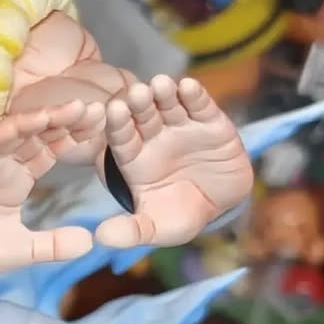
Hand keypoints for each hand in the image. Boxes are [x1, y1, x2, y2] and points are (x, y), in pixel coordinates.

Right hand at [0, 101, 102, 275]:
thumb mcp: (19, 250)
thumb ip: (52, 246)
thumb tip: (89, 243)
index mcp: (19, 176)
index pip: (54, 148)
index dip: (79, 137)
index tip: (109, 129)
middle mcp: (5, 161)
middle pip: (44, 132)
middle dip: (73, 121)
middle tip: (106, 109)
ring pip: (22, 129)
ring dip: (49, 117)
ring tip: (80, 108)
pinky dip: (14, 127)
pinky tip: (37, 119)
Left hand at [94, 75, 252, 251]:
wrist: (223, 208)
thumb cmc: (181, 215)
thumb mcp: (157, 228)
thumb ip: (132, 231)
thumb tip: (100, 238)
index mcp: (134, 157)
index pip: (121, 136)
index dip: (118, 123)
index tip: (114, 110)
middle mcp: (154, 136)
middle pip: (143, 115)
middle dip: (140, 103)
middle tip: (137, 92)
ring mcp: (182, 126)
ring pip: (170, 104)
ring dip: (165, 93)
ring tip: (161, 84)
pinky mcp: (210, 122)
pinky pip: (200, 105)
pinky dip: (195, 95)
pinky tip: (189, 86)